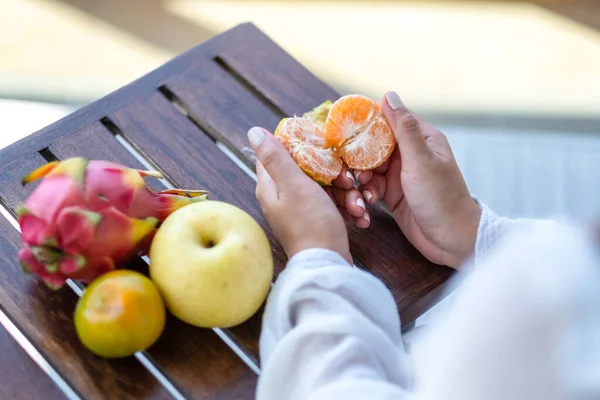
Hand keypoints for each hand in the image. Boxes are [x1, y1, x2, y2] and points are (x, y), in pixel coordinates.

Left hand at [247, 126, 351, 263]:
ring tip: (356, 205)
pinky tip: (357, 215)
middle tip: (346, 181)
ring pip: (324, 186)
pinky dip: (345, 207)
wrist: (328, 264)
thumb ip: (276, 157)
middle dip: (332, 173)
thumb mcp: (294, 184)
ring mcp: (299, 209)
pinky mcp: (315, 220)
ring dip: (344, 193)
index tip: (322, 144)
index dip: (300, 144)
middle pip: (307, 168)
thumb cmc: (310, 224)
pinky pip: (331, 204)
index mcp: (270, 186)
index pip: (279, 152)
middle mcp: (281, 196)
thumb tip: (253, 131)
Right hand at [354, 91, 480, 268]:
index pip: (389, 118)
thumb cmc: (442, 198)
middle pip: (374, 144)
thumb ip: (403, 129)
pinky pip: (371, 187)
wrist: (451, 241)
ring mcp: (400, 175)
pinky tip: (368, 204)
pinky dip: (366, 193)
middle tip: (350, 169)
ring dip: (362, 178)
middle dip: (358, 156)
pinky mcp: (393, 195)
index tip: (343, 124)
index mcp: (421, 138)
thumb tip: (388, 94)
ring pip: (369, 167)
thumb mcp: (420, 160)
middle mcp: (410, 154)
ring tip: (363, 189)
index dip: (366, 119)